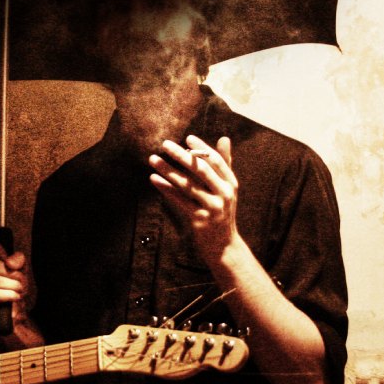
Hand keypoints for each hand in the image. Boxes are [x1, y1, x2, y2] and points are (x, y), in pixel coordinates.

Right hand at [0, 232, 32, 325]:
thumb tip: (9, 263)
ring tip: (19, 290)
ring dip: (12, 286)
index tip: (10, 261)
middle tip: (22, 281)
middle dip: (10, 274)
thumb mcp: (21, 269)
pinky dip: (7, 295)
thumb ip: (18, 260)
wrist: (13, 311)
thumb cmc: (14, 286)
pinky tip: (14, 296)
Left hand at [148, 134, 240, 269]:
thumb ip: (224, 164)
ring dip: (168, 170)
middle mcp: (224, 194)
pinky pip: (179, 200)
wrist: (223, 246)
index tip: (187, 138)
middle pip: (202, 170)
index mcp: (231, 184)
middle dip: (182, 155)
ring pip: (187, 184)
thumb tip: (224, 138)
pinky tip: (154, 179)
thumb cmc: (221, 212)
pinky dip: (165, 188)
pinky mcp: (199, 220)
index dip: (202, 149)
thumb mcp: (226, 188)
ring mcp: (213, 207)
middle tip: (165, 144)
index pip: (216, 161)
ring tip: (153, 159)